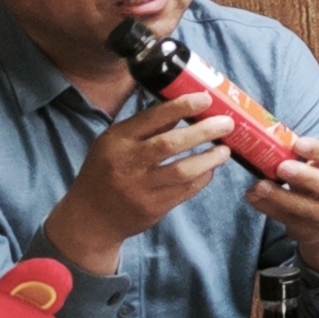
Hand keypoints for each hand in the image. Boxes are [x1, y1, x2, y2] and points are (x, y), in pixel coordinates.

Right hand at [44, 92, 235, 281]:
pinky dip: (202, 178)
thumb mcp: (113, 144)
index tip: (205, 99)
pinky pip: (185, 191)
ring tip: (225, 150)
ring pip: (182, 171)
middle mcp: (127, 163)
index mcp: (116, 141)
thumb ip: (143, 128)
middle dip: (203, 132)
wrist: (91, 218)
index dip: (181, 107)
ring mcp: (139, 188)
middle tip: (227, 124)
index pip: (151, 118)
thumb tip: (181, 107)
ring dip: (209, 159)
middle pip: (170, 144)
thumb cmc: (105, 172)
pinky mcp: (152, 208)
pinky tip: (211, 169)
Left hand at [248, 132, 318, 278]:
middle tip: (282, 167)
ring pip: (308, 209)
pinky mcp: (310, 230)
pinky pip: (288, 219)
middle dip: (306, 177)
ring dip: (281, 197)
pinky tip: (253, 197)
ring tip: (260, 186)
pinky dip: (268, 208)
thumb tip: (276, 143)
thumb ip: (306, 155)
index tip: (298, 144)